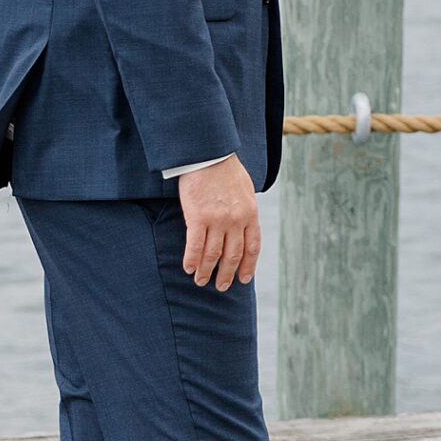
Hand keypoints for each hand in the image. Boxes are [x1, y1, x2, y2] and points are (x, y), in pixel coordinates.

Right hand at [178, 154, 260, 290]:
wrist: (210, 154)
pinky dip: (192, 259)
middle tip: (220, 287)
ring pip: (213, 254)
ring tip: (200, 281)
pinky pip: (195, 245)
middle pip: (233, 255)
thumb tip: (244, 225)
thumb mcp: (246, 191)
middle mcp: (236, 220)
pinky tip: (188, 268)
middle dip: (226, 274)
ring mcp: (218, 220)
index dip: (247, 266)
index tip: (242, 279)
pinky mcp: (198, 217)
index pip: (252, 247)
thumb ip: (245, 210)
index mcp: (251, 214)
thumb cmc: (226, 170)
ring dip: (206, 271)